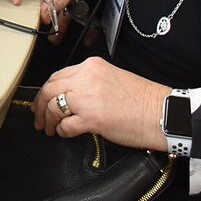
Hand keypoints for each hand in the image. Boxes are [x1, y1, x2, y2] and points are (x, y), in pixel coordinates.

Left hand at [33, 57, 170, 150]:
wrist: (162, 113)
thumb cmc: (142, 100)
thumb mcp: (111, 78)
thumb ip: (88, 82)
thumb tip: (68, 96)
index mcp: (91, 66)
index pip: (57, 76)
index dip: (45, 91)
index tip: (41, 101)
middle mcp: (86, 78)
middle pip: (50, 90)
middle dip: (39, 106)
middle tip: (38, 118)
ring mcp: (88, 98)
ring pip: (53, 107)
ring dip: (49, 121)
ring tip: (50, 129)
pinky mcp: (92, 119)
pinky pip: (66, 125)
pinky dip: (63, 131)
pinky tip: (66, 133)